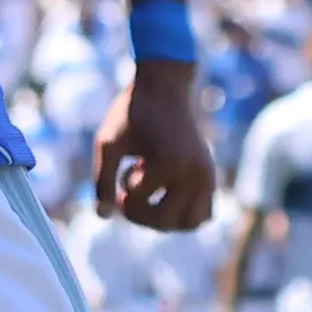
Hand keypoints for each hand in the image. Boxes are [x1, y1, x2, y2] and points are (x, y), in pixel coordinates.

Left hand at [94, 65, 218, 230]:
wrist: (164, 89)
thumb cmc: (131, 114)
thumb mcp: (107, 144)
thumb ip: (102, 180)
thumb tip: (103, 216)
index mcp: (170, 163)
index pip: (140, 203)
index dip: (122, 193)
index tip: (123, 170)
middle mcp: (195, 173)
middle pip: (168, 222)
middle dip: (141, 214)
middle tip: (128, 192)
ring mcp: (207, 175)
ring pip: (192, 222)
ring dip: (165, 219)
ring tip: (150, 196)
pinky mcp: (210, 175)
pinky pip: (204, 212)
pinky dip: (184, 214)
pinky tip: (165, 194)